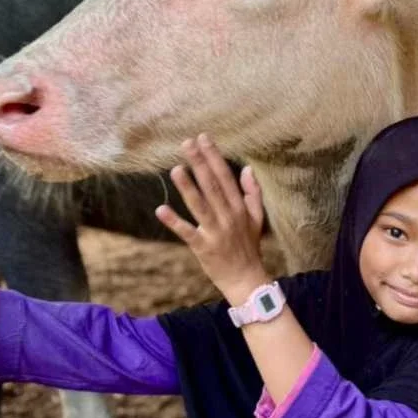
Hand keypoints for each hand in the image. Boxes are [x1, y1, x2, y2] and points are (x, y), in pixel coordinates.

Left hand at [155, 134, 267, 297]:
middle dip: (200, 164)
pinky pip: (188, 233)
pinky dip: (175, 222)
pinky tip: (161, 210)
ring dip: (188, 188)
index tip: (204, 139)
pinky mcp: (204, 248)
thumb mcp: (257, 218)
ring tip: (176, 169)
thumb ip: (253, 193)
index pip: (226, 177)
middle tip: (187, 143)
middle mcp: (229, 217)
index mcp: (240, 208)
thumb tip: (247, 169)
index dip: (214, 157)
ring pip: (201, 206)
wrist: (246, 279)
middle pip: (212, 186)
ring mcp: (216, 232)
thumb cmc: (249, 247)